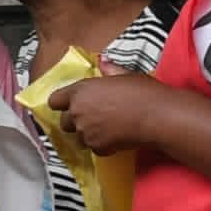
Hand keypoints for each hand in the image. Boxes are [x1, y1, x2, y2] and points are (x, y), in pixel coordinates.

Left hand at [49, 71, 185, 153]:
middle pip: (64, 122)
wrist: (156, 116)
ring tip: (106, 129)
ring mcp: (86, 132)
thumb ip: (109, 70)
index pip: (55, 100)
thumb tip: (103, 62)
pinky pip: (94, 148)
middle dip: (75, 121)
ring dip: (88, 134)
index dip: (62, 103)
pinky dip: (102, 145)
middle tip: (93, 117)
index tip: (70, 104)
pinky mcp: (97, 148)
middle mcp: (78, 112)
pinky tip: (116, 138)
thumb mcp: (125, 75)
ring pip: (78, 137)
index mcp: (81, 91)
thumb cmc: (142, 91)